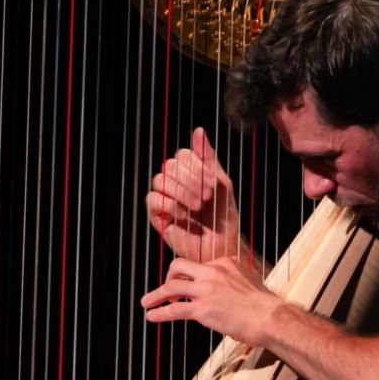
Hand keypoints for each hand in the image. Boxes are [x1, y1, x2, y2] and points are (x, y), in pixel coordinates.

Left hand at [140, 257, 279, 346]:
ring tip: (146, 303)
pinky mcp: (203, 309)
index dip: (190, 276)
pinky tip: (152, 316)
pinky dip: (160, 312)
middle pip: (179, 266)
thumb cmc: (264, 304)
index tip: (185, 286)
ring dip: (155, 295)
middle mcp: (212, 272)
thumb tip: (232, 268)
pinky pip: (175, 309)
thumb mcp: (249, 279)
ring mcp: (206, 290)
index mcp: (224, 262)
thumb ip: (235, 274)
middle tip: (164, 290)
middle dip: (168, 277)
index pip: (198, 265)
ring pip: (172, 287)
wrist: (271, 317)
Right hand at [146, 127, 240, 261]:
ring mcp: (165, 198)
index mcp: (190, 172)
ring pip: (160, 180)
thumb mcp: (222, 185)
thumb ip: (209, 159)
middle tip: (206, 198)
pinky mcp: (157, 215)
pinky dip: (171, 205)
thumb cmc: (224, 218)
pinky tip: (186, 216)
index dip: (196, 166)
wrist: (222, 248)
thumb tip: (198, 131)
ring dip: (182, 192)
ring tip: (197, 207)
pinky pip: (154, 200)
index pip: (183, 155)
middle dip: (191, 180)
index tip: (212, 185)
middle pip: (170, 165)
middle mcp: (175, 182)